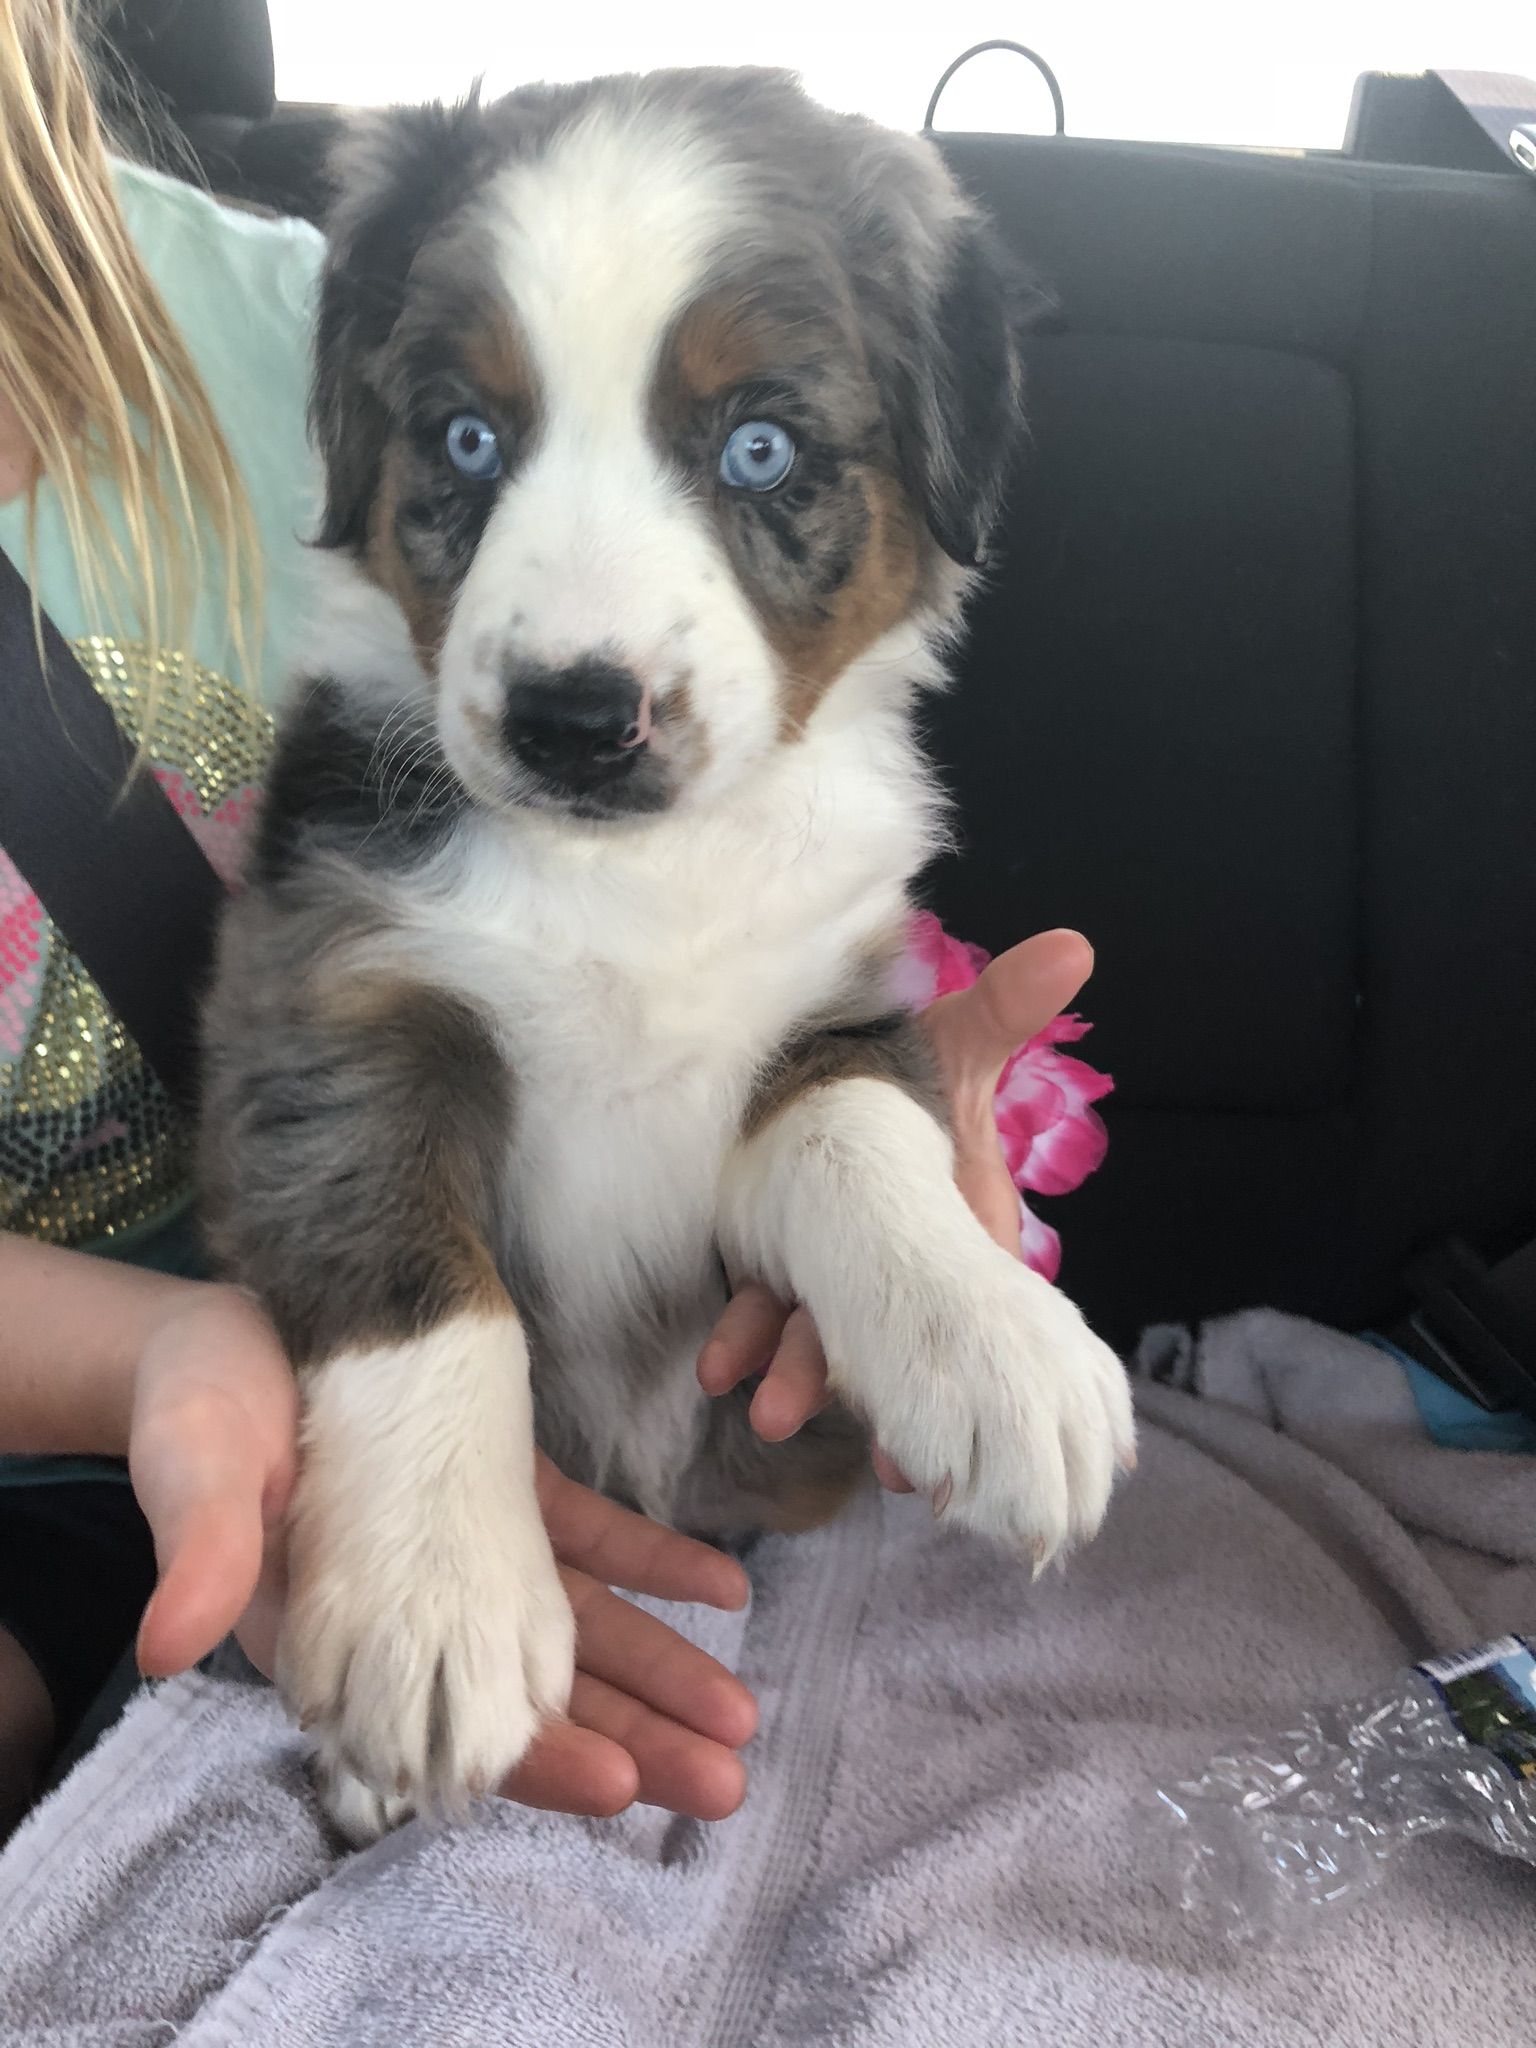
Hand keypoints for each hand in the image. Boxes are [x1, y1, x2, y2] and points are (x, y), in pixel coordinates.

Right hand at [128, 1285, 753, 1819]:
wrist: (232, 1332)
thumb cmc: (197, 1404)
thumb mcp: (194, 1468)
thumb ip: (203, 1551)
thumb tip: (171, 1644)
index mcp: (339, 1647)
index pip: (444, 1730)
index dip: (529, 1761)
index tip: (615, 1783)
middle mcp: (412, 1627)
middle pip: (532, 1705)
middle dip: (629, 1744)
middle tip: (724, 1783)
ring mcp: (464, 1569)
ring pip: (573, 1638)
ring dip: (657, 1672)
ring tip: (739, 1713)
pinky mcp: (498, 1508)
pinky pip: (586, 1549)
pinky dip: (651, 1569)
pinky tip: (720, 1588)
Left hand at [696, 929, 1095, 1485]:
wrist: (831, 1064)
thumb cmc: (909, 1067)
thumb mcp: (955, 1040)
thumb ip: (1005, 1006)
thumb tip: (1073, 945)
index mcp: (959, 1228)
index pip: (965, 1305)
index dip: (952, 1361)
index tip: (929, 1430)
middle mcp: (903, 1265)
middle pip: (884, 1332)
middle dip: (846, 1372)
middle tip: (809, 1412)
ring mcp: (836, 1271)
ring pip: (820, 1332)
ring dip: (792, 1371)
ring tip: (757, 1402)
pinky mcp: (778, 1266)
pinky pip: (763, 1311)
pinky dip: (744, 1343)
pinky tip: (719, 1368)